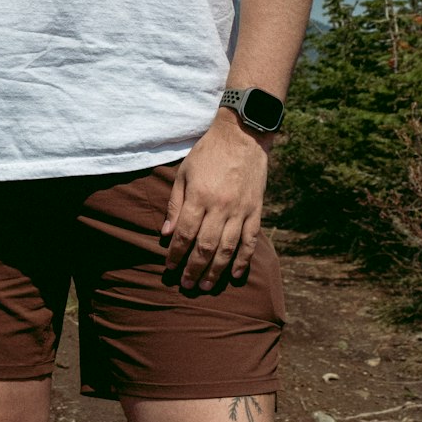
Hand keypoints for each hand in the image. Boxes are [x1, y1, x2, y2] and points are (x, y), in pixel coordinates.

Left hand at [161, 113, 270, 289]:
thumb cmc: (208, 153)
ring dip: (216, 271)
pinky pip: (251, 240)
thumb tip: (166, 233)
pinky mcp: (256, 210)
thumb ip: (175, 204)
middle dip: (194, 269)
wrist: (243, 136)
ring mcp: (241, 210)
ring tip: (206, 286)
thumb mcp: (184, 172)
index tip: (169, 269)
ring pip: (227, 248)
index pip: (185, 234)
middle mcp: (220, 207)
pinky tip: (234, 274)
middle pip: (205, 246)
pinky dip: (243, 259)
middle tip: (186, 285)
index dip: (176, 254)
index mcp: (200, 196)